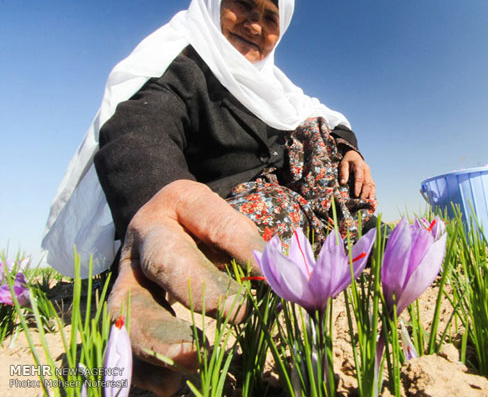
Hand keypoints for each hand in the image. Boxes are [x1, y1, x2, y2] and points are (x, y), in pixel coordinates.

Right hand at [106, 179, 265, 395]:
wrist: (165, 229)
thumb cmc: (205, 227)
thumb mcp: (228, 222)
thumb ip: (246, 245)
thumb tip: (273, 275)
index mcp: (178, 203)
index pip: (211, 221)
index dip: (240, 246)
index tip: (266, 272)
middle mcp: (146, 237)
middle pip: (163, 261)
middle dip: (197, 288)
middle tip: (235, 312)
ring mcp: (127, 275)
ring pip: (127, 308)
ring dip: (160, 339)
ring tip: (195, 358)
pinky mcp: (120, 313)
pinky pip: (121, 346)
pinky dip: (143, 370)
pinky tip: (170, 385)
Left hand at [339, 150, 375, 199]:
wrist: (354, 155)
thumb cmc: (347, 160)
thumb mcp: (343, 163)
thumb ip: (343, 172)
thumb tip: (343, 183)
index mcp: (359, 166)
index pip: (359, 178)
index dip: (358, 187)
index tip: (356, 195)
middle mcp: (366, 170)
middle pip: (367, 182)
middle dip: (365, 192)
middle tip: (362, 200)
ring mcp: (369, 174)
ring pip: (372, 184)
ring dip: (371, 194)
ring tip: (370, 202)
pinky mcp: (370, 177)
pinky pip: (373, 185)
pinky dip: (373, 192)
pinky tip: (372, 199)